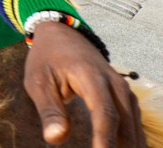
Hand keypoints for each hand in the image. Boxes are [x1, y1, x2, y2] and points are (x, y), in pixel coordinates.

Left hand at [23, 22, 143, 147]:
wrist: (63, 35)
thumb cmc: (47, 59)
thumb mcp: (38, 81)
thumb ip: (49, 110)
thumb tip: (55, 139)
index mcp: (91, 77)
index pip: (105, 114)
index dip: (105, 140)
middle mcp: (115, 84)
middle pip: (126, 124)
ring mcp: (124, 90)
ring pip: (134, 126)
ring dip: (129, 146)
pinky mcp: (126, 97)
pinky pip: (134, 123)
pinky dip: (131, 141)